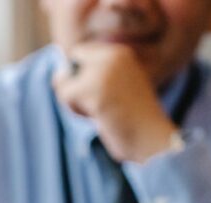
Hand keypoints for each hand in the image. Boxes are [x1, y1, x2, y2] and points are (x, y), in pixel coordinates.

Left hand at [52, 42, 177, 162]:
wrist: (153, 139)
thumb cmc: (133, 121)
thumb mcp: (115, 90)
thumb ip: (92, 78)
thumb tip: (57, 76)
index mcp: (120, 54)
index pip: (79, 54)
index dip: (79, 76)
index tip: (100, 94)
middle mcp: (112, 56)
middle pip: (68, 67)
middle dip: (74, 90)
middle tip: (100, 106)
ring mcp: (103, 72)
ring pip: (63, 83)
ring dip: (75, 103)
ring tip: (101, 113)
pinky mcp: (94, 90)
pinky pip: (65, 96)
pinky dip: (76, 111)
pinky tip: (98, 118)